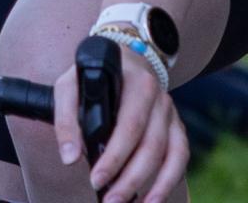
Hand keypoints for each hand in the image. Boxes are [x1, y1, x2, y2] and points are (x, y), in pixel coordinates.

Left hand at [53, 54, 189, 202]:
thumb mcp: (71, 85)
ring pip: (169, 154)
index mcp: (136, 84)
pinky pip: (181, 157)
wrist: (125, 58)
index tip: (96, 179)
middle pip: (151, 145)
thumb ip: (66, 118)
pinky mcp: (176, 126)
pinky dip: (170, 180)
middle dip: (130, 178)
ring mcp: (170, 113)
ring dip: (153, 186)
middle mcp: (159, 98)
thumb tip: (69, 158)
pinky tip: (154, 199)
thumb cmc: (94, 75)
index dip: (115, 156)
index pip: (129, 125)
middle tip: (109, 200)